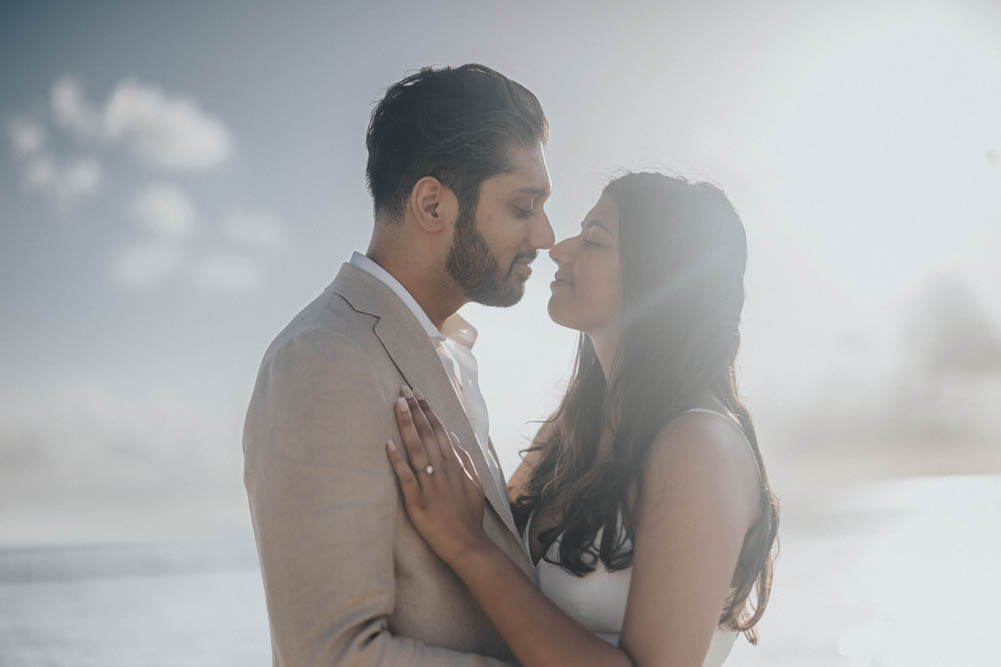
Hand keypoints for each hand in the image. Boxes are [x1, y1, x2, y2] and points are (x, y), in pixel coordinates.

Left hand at [385, 385, 488, 564]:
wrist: (467, 544)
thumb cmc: (469, 514)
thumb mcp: (475, 482)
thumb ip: (464, 459)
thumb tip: (453, 436)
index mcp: (456, 464)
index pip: (439, 430)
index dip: (428, 410)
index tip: (418, 393)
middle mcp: (443, 470)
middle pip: (427, 434)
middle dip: (415, 409)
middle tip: (403, 389)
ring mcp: (430, 484)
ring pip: (416, 449)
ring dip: (407, 424)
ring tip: (398, 404)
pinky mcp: (417, 501)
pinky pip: (406, 476)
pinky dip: (396, 459)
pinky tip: (388, 443)